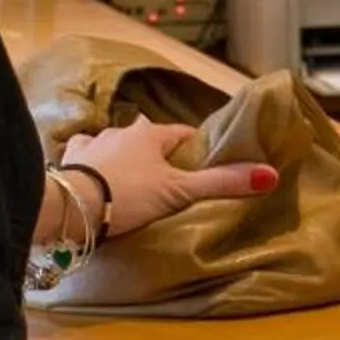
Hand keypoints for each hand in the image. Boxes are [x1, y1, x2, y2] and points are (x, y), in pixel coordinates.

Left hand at [57, 115, 276, 238]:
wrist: (72, 207)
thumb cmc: (130, 195)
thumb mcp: (180, 193)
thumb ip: (222, 183)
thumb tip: (270, 174)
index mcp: (151, 134)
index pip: (182, 133)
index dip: (194, 147)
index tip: (202, 161)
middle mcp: (121, 131)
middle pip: (147, 137)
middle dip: (157, 152)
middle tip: (168, 177)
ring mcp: (93, 144)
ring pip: (115, 143)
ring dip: (123, 155)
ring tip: (131, 177)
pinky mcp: (70, 161)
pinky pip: (84, 155)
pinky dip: (91, 162)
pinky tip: (91, 173)